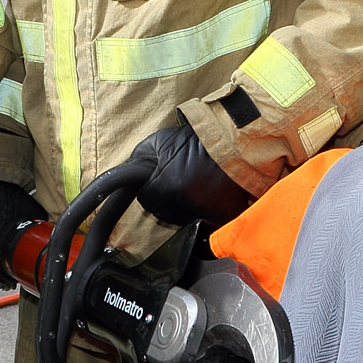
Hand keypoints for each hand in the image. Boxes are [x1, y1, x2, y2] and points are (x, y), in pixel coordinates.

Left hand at [131, 122, 248, 227]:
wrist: (234, 141)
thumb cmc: (198, 139)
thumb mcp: (159, 142)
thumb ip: (139, 160)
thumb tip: (128, 174)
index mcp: (166, 186)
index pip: (145, 199)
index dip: (149, 188)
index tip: (156, 181)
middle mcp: (183, 204)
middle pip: (161, 212)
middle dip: (163, 198)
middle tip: (175, 181)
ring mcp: (204, 214)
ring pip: (180, 219)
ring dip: (181, 208)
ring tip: (191, 186)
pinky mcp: (221, 218)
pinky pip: (202, 223)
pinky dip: (201, 213)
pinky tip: (204, 196)